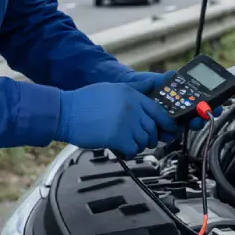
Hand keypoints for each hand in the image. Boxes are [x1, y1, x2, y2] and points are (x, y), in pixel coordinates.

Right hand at [56, 82, 178, 157]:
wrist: (65, 112)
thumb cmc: (86, 102)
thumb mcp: (113, 88)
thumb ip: (136, 88)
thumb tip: (153, 82)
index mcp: (132, 95)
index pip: (158, 111)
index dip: (166, 123)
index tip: (169, 131)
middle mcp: (132, 107)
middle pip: (152, 128)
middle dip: (150, 138)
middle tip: (143, 141)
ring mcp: (126, 122)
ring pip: (144, 141)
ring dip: (137, 145)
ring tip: (126, 143)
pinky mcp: (117, 137)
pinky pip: (133, 149)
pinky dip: (129, 152)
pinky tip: (120, 148)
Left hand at [120, 70, 220, 130]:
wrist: (124, 93)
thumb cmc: (139, 86)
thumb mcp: (152, 81)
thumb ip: (164, 79)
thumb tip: (172, 74)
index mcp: (178, 99)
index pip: (198, 104)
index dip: (208, 107)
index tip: (215, 107)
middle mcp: (175, 111)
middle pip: (193, 118)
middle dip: (199, 119)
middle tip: (199, 118)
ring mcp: (166, 121)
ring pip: (181, 128)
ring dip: (185, 127)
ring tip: (185, 124)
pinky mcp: (157, 128)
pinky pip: (166, 134)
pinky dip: (168, 133)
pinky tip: (167, 131)